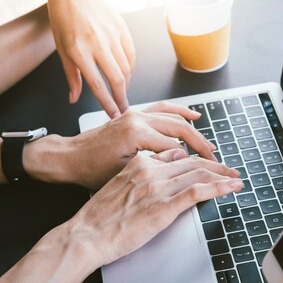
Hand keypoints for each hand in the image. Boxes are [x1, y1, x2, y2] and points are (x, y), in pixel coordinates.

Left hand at [25, 102, 216, 189]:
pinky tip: (192, 116)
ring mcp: (135, 114)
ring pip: (173, 117)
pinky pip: (162, 109)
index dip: (194, 160)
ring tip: (208, 143)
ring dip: (193, 129)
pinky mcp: (132, 115)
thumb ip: (153, 166)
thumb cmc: (90, 170)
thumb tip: (180, 162)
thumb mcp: (124, 174)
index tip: (207, 170)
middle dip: (200, 144)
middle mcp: (137, 119)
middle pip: (180, 129)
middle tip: (214, 158)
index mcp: (136, 134)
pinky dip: (179, 112)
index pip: (176, 146)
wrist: (68, 157)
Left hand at [46, 0, 134, 117]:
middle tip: (124, 110)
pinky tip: (126, 74)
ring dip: (126, 84)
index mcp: (79, 50)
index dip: (107, 104)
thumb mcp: (62, 49)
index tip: (113, 115)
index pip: (96, 85)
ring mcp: (112, 34)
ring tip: (122, 93)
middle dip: (122, 98)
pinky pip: (131, 54)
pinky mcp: (122, 27)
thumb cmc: (63, 19)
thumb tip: (74, 99)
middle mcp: (97, 42)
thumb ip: (72, 76)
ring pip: (126, 68)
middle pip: (116, 79)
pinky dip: (130, 68)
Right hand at [66, 148, 242, 266]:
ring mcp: (158, 187)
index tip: (206, 164)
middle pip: (192, 162)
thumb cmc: (98, 218)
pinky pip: (199, 191)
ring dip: (223, 174)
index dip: (195, 159)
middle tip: (230, 170)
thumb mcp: (117, 187)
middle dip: (215, 165)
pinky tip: (232, 187)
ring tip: (236, 178)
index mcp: (138, 163)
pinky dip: (220, 187)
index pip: (176, 155)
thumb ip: (138, 178)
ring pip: (199, 173)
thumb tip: (156, 178)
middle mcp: (150, 170)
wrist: (86, 235)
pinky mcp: (164, 206)